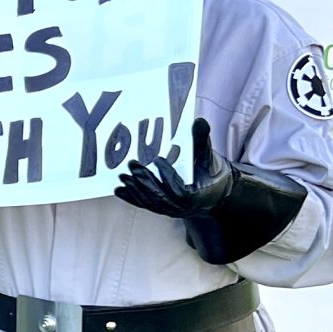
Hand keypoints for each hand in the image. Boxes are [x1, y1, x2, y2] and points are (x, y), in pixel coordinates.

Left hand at [113, 117, 228, 220]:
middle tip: (132, 165)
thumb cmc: (211, 173)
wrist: (214, 192)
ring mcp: (169, 209)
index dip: (168, 177)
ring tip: (123, 175)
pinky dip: (131, 197)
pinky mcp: (160, 208)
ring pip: (150, 203)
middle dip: (145, 181)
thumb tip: (198, 122)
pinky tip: (118, 189)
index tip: (158, 160)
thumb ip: (203, 140)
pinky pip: (144, 204)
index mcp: (196, 196)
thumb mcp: (210, 156)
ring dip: (135, 189)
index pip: (180, 192)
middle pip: (160, 198)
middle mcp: (181, 207)